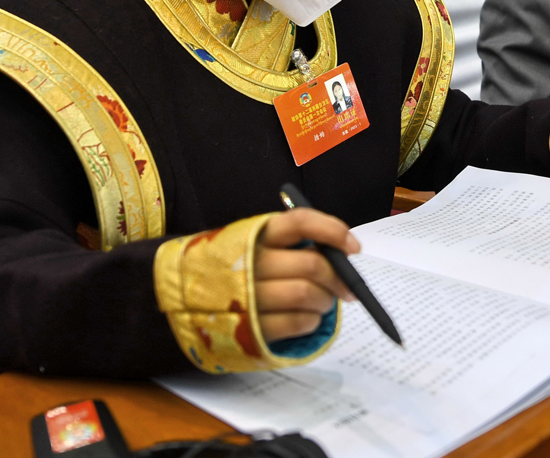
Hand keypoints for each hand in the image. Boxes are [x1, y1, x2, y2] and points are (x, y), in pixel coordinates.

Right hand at [254, 208, 357, 342]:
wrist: (195, 304)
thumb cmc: (245, 271)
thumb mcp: (263, 247)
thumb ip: (297, 244)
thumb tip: (345, 252)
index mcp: (257, 235)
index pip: (300, 222)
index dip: (332, 231)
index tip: (354, 248)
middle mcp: (250, 261)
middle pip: (311, 264)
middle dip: (338, 278)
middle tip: (345, 288)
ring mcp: (248, 296)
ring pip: (307, 293)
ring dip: (325, 300)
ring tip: (321, 303)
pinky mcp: (252, 328)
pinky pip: (298, 322)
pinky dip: (312, 320)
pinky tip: (307, 318)